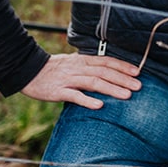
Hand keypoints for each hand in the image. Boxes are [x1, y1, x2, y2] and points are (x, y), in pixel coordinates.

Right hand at [21, 53, 141, 109]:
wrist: (28, 71)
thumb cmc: (55, 69)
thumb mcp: (74, 63)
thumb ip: (90, 66)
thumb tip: (110, 71)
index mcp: (83, 60)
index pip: (106, 61)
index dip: (122, 66)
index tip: (137, 72)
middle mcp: (78, 68)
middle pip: (104, 72)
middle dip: (122, 78)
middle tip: (139, 86)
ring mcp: (69, 79)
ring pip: (93, 82)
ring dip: (111, 88)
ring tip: (126, 95)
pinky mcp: (58, 91)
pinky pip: (74, 96)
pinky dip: (87, 100)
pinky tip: (99, 105)